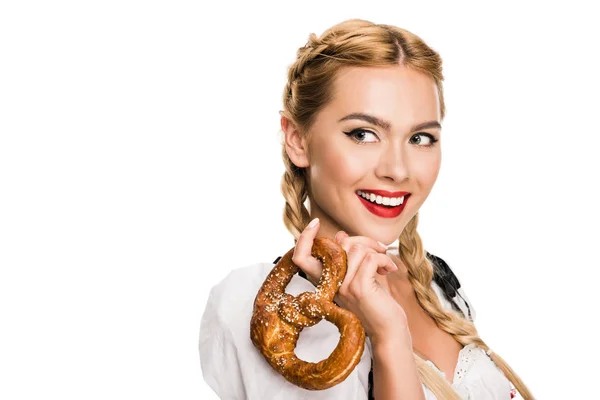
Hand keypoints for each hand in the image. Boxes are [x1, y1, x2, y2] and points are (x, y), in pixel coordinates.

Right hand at [292, 218, 408, 342]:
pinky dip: (384, 260)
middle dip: (364, 240)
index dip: (304, 237)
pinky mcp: (359, 289)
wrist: (389, 331)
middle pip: (340, 243)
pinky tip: (389, 270)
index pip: (301, 257)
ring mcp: (343, 286)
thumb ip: (347, 257)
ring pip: (357, 248)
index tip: (315, 223)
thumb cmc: (376, 302)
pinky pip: (371, 258)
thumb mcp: (358, 276)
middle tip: (378, 251)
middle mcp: (330, 284)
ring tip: (384, 264)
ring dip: (377, 251)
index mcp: (326, 281)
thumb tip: (340, 234)